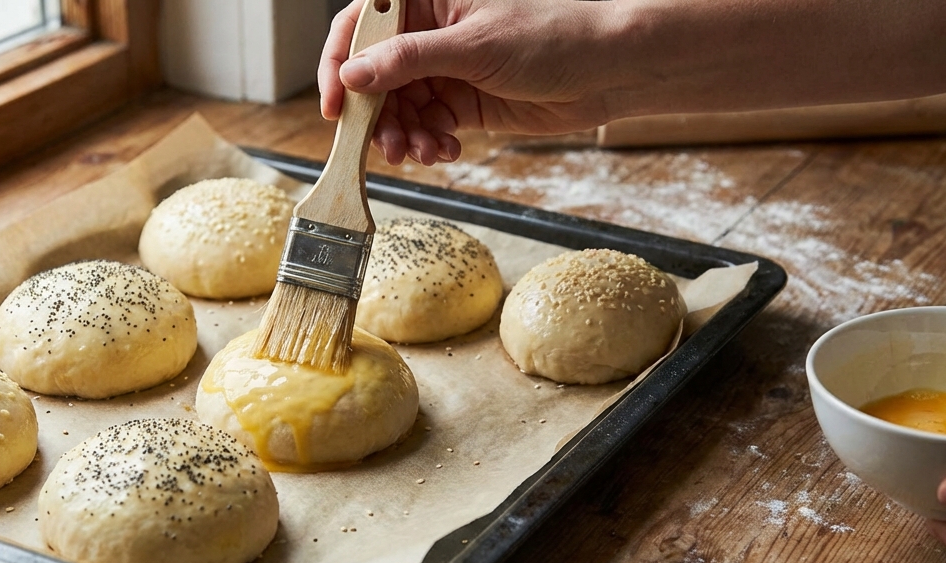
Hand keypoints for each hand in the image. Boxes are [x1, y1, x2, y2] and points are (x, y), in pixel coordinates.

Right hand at [318, 0, 619, 165]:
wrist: (610, 69)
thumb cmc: (554, 35)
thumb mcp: (474, 46)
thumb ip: (408, 61)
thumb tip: (352, 75)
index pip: (360, 25)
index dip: (339, 64)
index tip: (335, 105)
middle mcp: (430, 30)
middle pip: (374, 75)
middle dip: (376, 115)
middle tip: (386, 147)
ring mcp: (445, 67)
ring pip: (399, 107)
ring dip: (403, 135)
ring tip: (422, 154)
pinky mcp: (463, 100)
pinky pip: (427, 125)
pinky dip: (429, 142)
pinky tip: (446, 150)